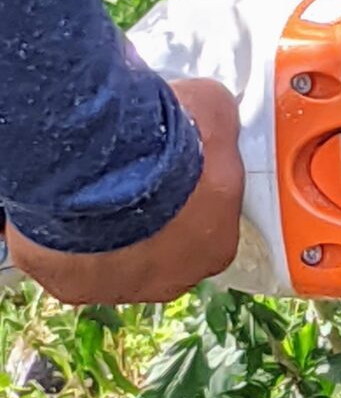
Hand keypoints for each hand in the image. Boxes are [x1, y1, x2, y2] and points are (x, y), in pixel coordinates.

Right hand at [7, 79, 243, 305]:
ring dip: (108, 225)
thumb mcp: (212, 111)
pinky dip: (67, 234)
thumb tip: (214, 111)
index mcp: (217, 246)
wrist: (97, 170)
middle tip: (130, 172)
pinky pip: (69, 257)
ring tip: (94, 185)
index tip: (171, 162)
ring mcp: (121, 287)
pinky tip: (66, 204)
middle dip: (150, 211)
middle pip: (164, 242)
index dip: (191, 187)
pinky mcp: (71, 283)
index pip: (211, 217)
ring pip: (115, 253)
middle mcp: (174, 279)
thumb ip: (218, 122)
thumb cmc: (161, 148)